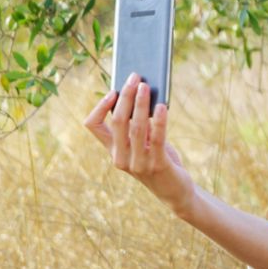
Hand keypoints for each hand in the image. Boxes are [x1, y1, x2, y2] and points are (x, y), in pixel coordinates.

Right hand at [83, 72, 195, 215]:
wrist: (174, 191)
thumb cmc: (159, 161)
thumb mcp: (144, 143)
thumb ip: (139, 125)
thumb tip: (141, 93)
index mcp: (113, 150)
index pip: (93, 126)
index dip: (99, 107)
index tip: (112, 91)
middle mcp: (120, 158)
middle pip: (117, 121)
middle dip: (126, 96)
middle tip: (135, 77)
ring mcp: (137, 163)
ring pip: (136, 127)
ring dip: (141, 103)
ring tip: (146, 86)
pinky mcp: (157, 166)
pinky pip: (156, 138)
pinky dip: (159, 121)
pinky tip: (162, 107)